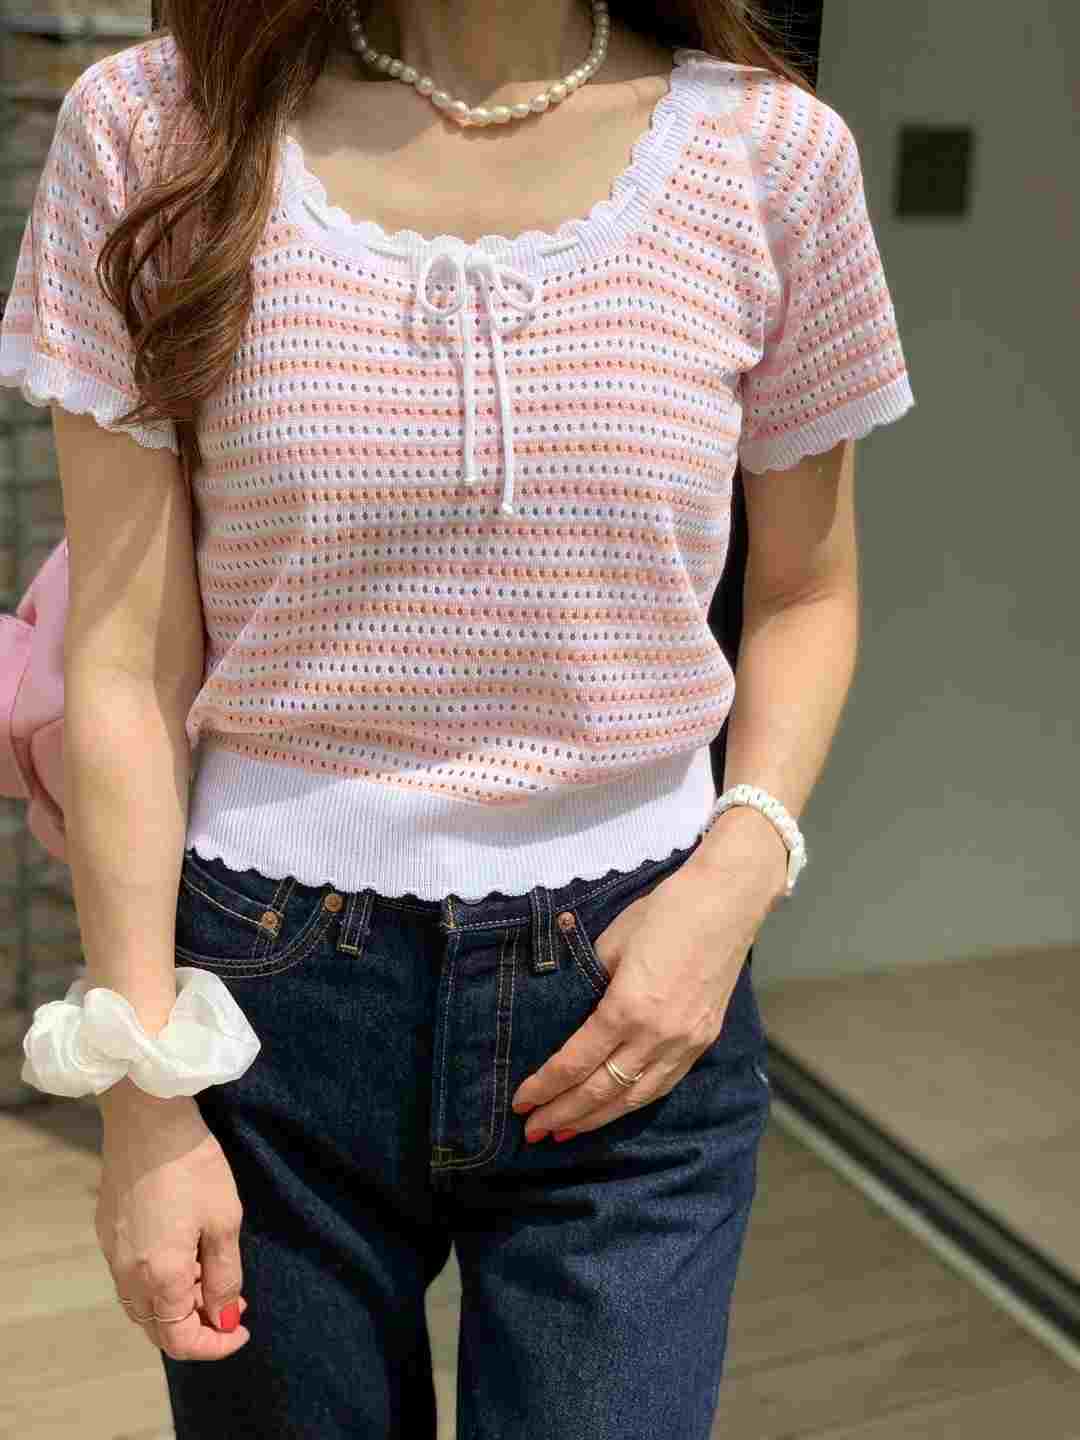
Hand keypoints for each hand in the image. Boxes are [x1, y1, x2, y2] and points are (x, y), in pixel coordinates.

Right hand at [96, 1088, 250, 1359]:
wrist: (147, 1119)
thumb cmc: (193, 1166)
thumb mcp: (224, 1220)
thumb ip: (224, 1277)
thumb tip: (226, 1318)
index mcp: (159, 1278)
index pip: (181, 1340)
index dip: (215, 1344)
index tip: (243, 1329)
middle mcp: (128, 1275)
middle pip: (158, 1329)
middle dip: (197, 1327)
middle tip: (232, 1302)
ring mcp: (112, 1254)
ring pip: (142, 1306)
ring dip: (176, 1306)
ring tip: (209, 1275)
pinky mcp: (107, 1233)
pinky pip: (130, 1279)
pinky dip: (158, 1284)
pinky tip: (183, 1254)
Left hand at [509, 855, 775, 1140]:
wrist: (727, 902)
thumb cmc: (664, 911)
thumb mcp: (612, 941)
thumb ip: (587, 980)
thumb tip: (567, 1007)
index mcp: (627, 1008)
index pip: (576, 1062)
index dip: (545, 1086)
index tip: (520, 1102)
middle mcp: (657, 1036)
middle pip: (601, 1089)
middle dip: (563, 1113)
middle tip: (532, 1131)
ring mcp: (685, 1043)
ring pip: (634, 1097)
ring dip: (597, 1119)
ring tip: (566, 1131)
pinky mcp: (703, 1041)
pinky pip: (662, 1085)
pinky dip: (633, 1103)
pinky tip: (614, 1109)